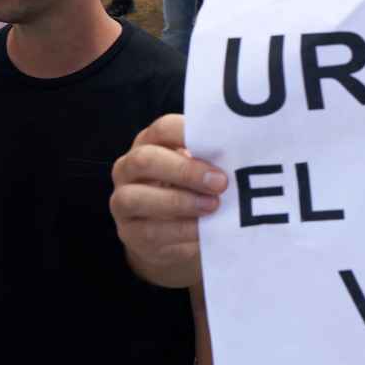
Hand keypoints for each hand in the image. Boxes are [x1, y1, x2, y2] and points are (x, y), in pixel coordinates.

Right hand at [110, 114, 228, 288]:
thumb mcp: (199, 171)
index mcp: (150, 143)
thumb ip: (211, 161)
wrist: (169, 235)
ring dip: (180, 202)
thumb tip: (241, 157)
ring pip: (138, 198)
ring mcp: (123, 201)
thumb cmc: (190, 190)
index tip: (220, 145)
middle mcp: (128, 168)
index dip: (188, 134)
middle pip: (145, 160)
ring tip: (213, 207)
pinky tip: (204, 232)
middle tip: (220, 183)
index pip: (163, 129)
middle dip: (185, 171)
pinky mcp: (130, 232)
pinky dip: (181, 231)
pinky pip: (151, 232)